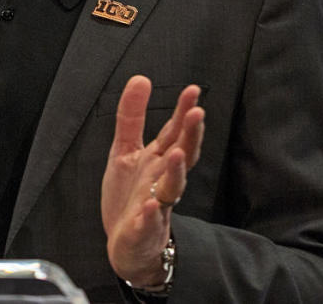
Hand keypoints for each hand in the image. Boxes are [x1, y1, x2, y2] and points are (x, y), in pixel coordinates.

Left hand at [101, 75, 203, 286]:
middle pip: (183, 155)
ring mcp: (157, 204)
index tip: (193, 90)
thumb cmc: (130, 195)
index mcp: (159, 160)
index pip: (175, 132)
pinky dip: (152, 214)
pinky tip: (151, 206)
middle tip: (197, 114)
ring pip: (173, 187)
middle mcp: (163, 179)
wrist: (127, 243)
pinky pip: (150, 222)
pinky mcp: (144, 229)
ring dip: (177, 171)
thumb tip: (141, 79)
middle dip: (190, 135)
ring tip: (178, 153)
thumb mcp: (125, 150)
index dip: (184, 111)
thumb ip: (132, 116)